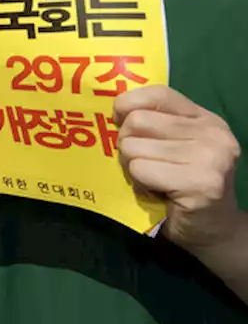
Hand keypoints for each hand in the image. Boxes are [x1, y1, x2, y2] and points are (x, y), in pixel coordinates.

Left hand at [115, 85, 241, 250]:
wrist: (213, 230)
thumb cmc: (181, 186)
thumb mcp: (172, 146)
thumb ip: (152, 125)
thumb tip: (110, 111)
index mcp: (205, 119)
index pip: (158, 93)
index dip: (128, 104)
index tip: (119, 122)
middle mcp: (212, 134)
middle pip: (138, 120)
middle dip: (127, 143)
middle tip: (142, 164)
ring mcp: (209, 157)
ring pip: (134, 147)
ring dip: (132, 167)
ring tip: (153, 180)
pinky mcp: (200, 183)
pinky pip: (140, 170)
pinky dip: (139, 183)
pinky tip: (157, 192)